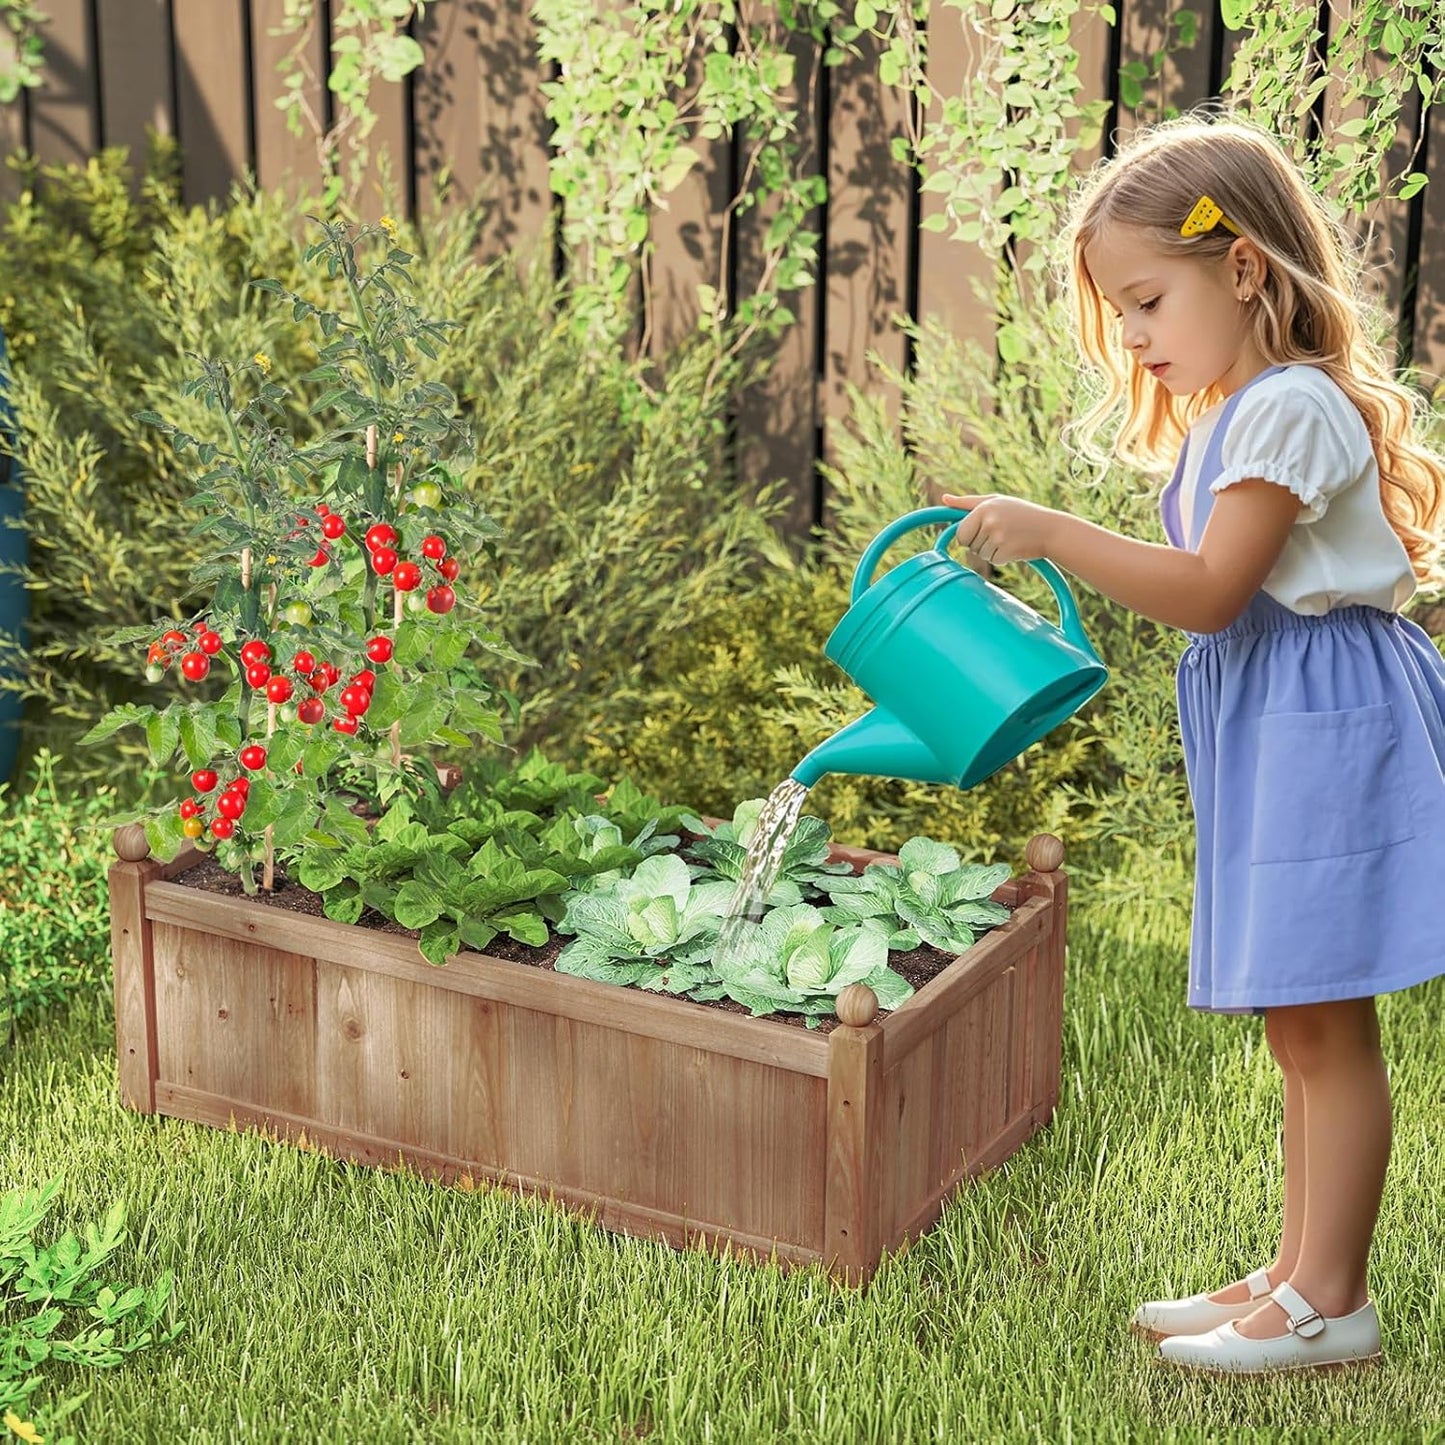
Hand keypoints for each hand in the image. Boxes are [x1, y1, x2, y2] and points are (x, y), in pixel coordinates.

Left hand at [939, 492, 1060, 566]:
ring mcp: (997, 538)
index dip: (968, 535)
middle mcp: (989, 521)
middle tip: (999, 533)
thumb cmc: (1021, 513)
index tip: (981, 531)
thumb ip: (967, 502)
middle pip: (968, 545)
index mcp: (983, 508)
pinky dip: (1002, 558)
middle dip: (979, 543)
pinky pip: (993, 561)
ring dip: (992, 551)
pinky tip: (1014, 547)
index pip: (960, 532)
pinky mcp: (1005, 552)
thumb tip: (944, 499)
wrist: (1050, 529)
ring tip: (1009, 538)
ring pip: (980, 554)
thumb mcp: (995, 501)